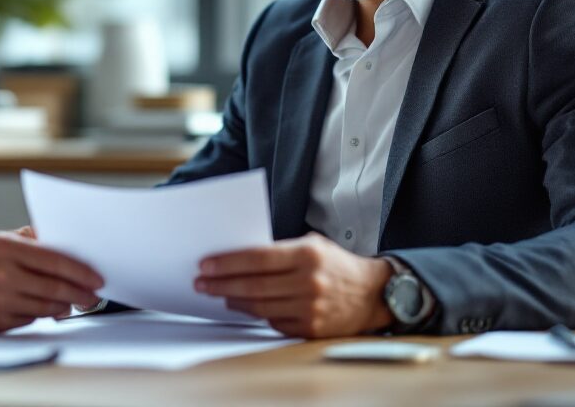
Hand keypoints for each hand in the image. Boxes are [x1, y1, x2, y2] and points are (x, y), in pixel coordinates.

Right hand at [0, 230, 103, 331]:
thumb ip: (29, 239)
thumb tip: (63, 242)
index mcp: (4, 247)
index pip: (53, 259)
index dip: (80, 270)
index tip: (96, 277)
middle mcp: (1, 274)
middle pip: (54, 286)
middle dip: (80, 293)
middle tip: (93, 296)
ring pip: (45, 306)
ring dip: (65, 306)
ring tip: (73, 303)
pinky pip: (30, 319)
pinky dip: (42, 314)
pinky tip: (48, 309)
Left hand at [195, 233, 392, 337]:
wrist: (373, 293)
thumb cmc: (336, 264)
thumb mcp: (312, 245)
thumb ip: (280, 250)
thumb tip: (238, 257)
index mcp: (308, 254)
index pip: (257, 258)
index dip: (228, 263)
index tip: (206, 265)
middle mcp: (309, 282)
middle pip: (254, 285)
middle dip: (222, 284)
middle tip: (202, 283)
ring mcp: (311, 308)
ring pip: (260, 307)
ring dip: (234, 301)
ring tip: (220, 295)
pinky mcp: (312, 329)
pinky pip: (274, 322)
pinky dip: (257, 315)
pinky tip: (244, 307)